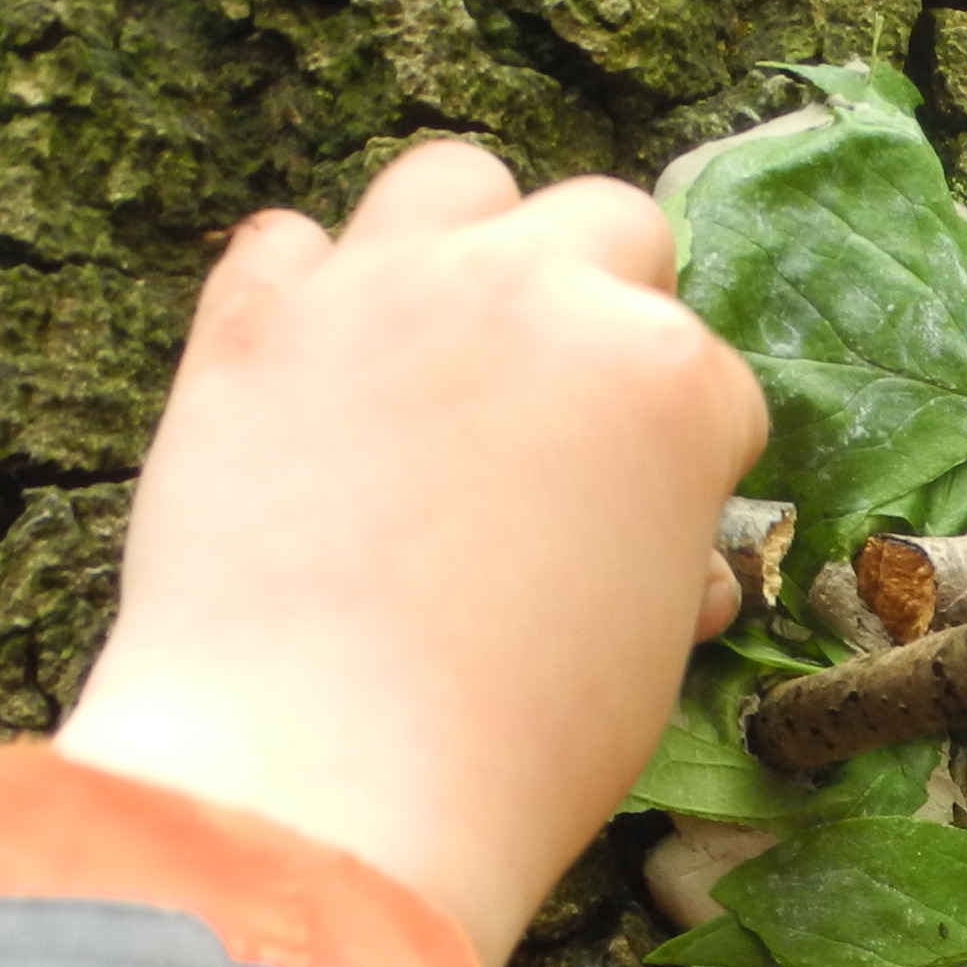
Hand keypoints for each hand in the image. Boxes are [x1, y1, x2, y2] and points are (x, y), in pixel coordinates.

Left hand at [55, 139, 766, 966]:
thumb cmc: (516, 747)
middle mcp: (536, 293)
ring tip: (450, 352)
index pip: (711, 379)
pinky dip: (311, 294)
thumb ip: (662, 557)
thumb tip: (656, 550)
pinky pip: (290, 242)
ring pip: (455, 181)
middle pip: (608, 226)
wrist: (324, 785)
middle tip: (571, 423)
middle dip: (607, 310)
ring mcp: (386, 288)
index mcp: (668, 378)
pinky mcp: (255, 317)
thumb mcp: (645, 651)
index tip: (654, 525)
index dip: (689, 463)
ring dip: (471, 247)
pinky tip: (320, 381)